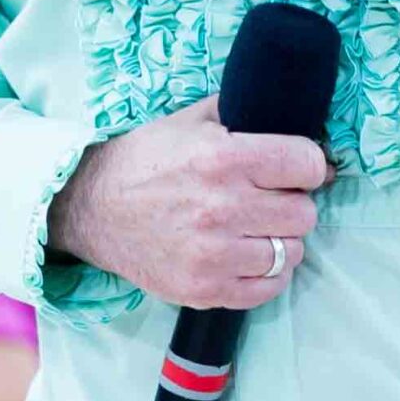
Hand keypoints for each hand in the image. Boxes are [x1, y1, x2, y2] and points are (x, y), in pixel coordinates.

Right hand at [47, 96, 330, 308]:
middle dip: (293, 203)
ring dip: (281, 240)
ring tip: (258, 228)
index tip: (296, 169)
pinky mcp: (203, 289)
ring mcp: (212, 255)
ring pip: (290, 253)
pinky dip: (268, 275)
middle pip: (304, 214)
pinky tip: (250, 255)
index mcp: (223, 158)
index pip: (307, 165)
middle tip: (273, 199)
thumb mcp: (191, 120)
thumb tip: (293, 112)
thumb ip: (242, 111)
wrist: (92, 207)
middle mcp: (221, 207)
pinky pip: (268, 289)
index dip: (308, 165)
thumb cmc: (146, 160)